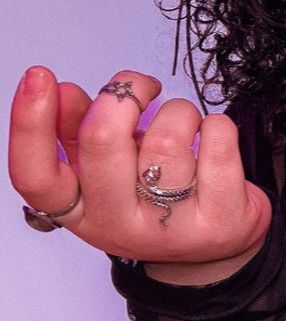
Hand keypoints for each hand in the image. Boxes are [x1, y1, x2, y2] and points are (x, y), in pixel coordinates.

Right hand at [9, 66, 271, 280]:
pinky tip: (210, 140)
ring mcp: (169, 228)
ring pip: (167, 137)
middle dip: (124, 94)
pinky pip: (217, 140)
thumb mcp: (106, 168)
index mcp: (79, 210)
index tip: (39, 77)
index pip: (36, 175)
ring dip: (179, 112)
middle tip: (140, 88)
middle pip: (102, 140)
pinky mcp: (219, 220)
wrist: (215, 244)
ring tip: (183, 126)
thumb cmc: (155, 196)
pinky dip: (216, 125)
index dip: (30, 123)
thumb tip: (62, 92)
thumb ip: (77, 129)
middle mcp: (118, 225)